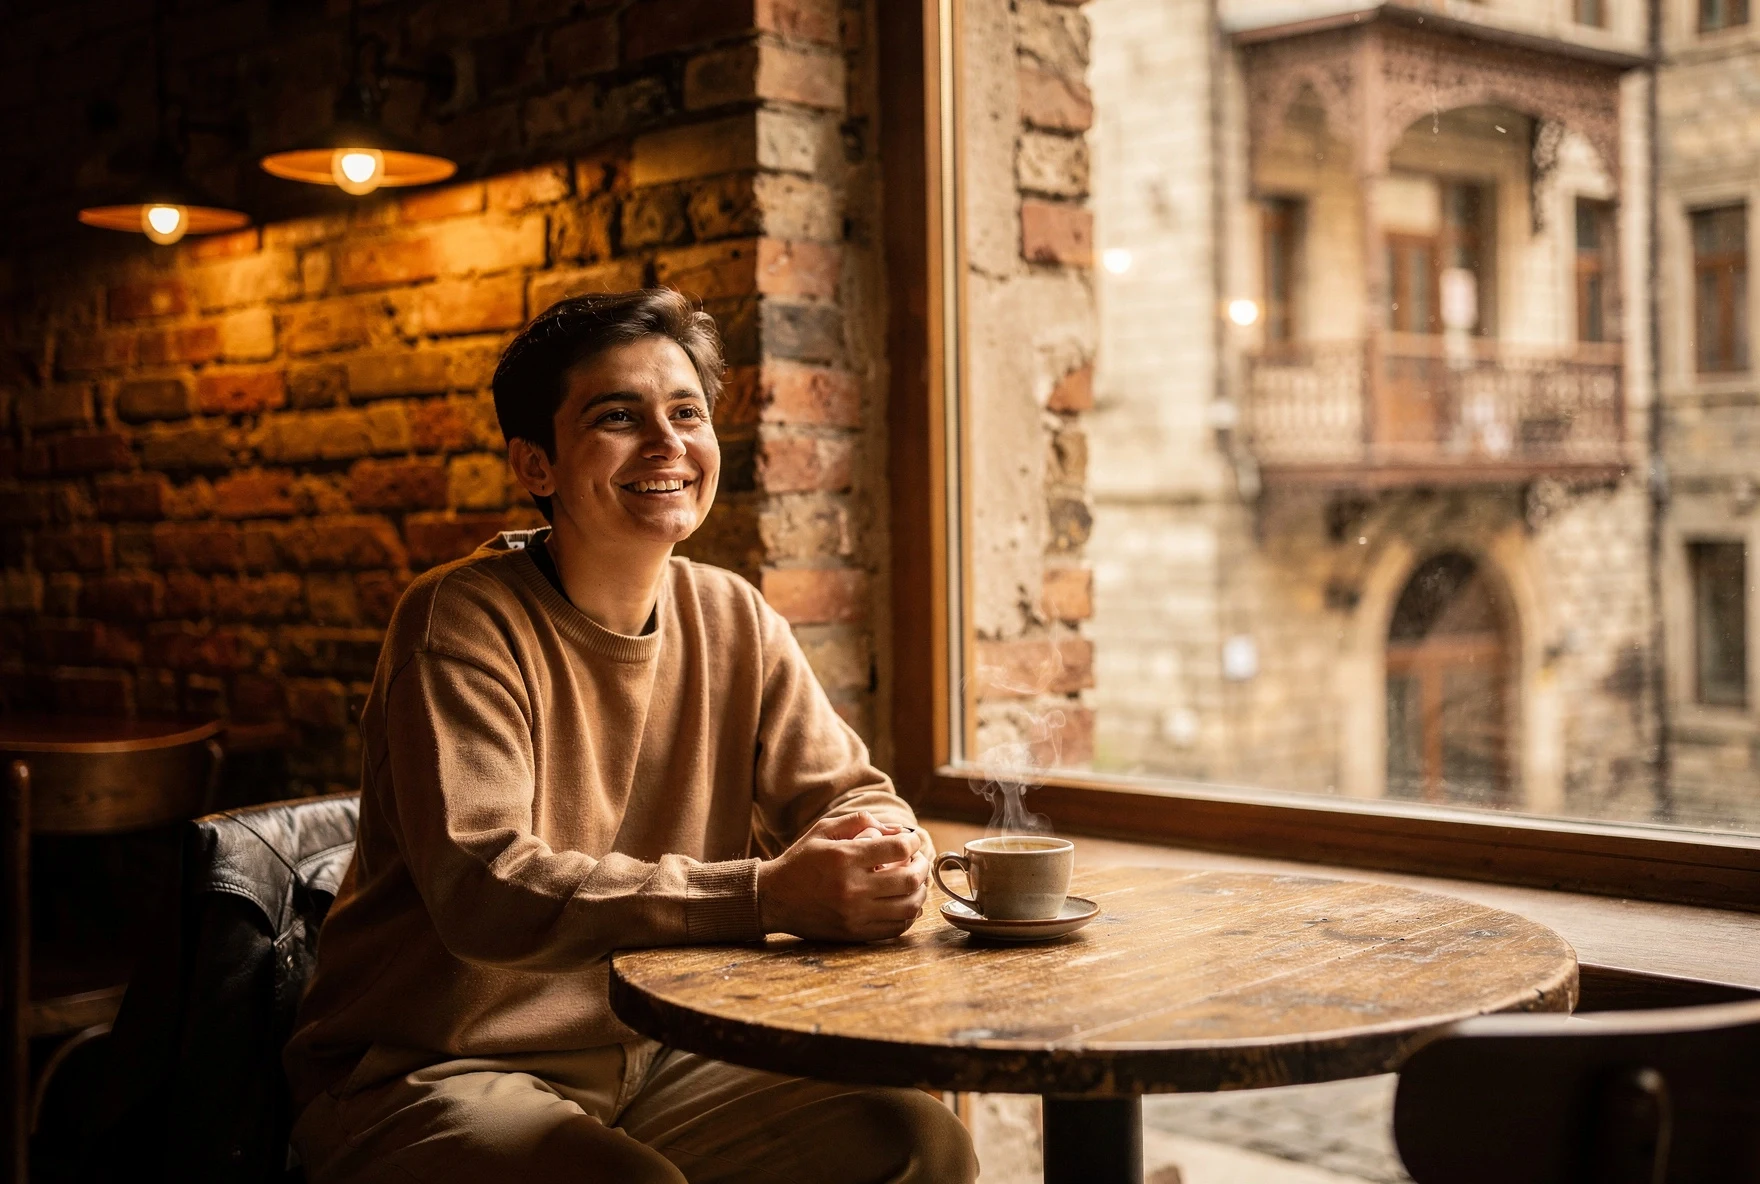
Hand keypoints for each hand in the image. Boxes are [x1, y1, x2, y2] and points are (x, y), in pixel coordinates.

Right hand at [756, 811, 928, 941]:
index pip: (898, 849)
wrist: (774, 898)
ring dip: (920, 891)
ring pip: (909, 906)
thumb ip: (860, 821)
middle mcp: (852, 888)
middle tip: (920, 860)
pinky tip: (906, 903)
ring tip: (917, 882)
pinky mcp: (855, 933)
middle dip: (923, 865)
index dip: (913, 841)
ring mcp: (855, 914)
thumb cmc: (801, 861)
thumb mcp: (823, 830)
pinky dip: (909, 915)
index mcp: (845, 858)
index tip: (913, 840)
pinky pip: (896, 928)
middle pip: (909, 879)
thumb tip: (898, 830)